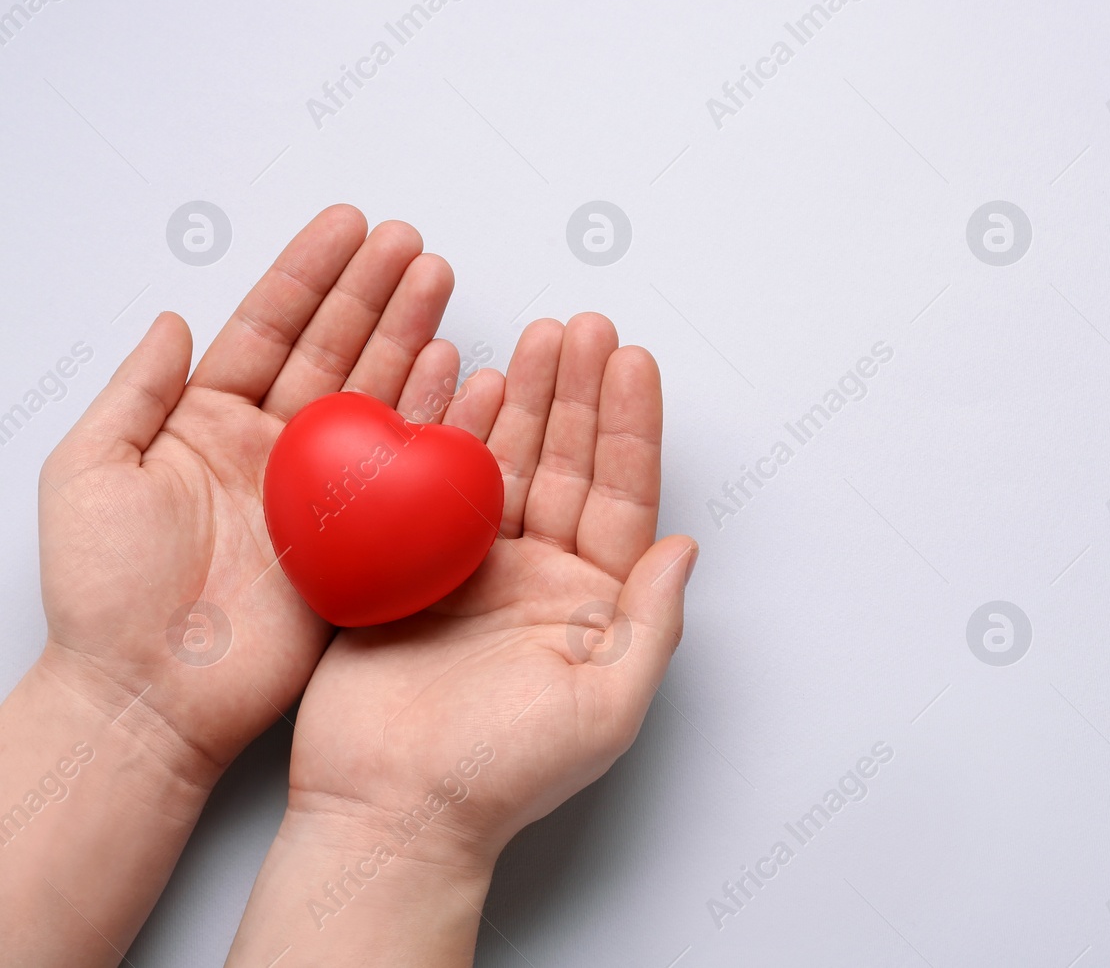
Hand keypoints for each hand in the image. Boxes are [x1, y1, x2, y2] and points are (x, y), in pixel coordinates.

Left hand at [38, 205, 459, 782]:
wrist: (150, 697)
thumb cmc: (105, 595)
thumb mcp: (90, 472)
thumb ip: (135, 391)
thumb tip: (171, 319)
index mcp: (208, 423)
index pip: (269, 329)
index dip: (310, 274)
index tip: (351, 226)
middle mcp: (274, 448)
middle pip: (334, 350)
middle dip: (375, 292)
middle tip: (413, 245)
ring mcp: (323, 492)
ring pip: (377, 397)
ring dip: (411, 338)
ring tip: (441, 285)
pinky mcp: (361, 541)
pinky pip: (407, 470)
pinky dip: (436, 421)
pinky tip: (457, 375)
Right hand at [226, 314, 694, 966]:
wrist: (391, 815)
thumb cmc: (504, 777)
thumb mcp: (607, 707)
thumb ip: (652, 624)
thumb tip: (687, 548)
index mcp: (592, 602)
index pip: (621, 494)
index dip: (630, 426)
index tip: (634, 360)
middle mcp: (537, 576)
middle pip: (564, 463)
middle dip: (576, 393)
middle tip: (583, 326)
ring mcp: (470, 568)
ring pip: (502, 463)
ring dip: (519, 399)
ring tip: (535, 337)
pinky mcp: (406, 569)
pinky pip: (429, 486)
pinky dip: (444, 433)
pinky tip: (459, 384)